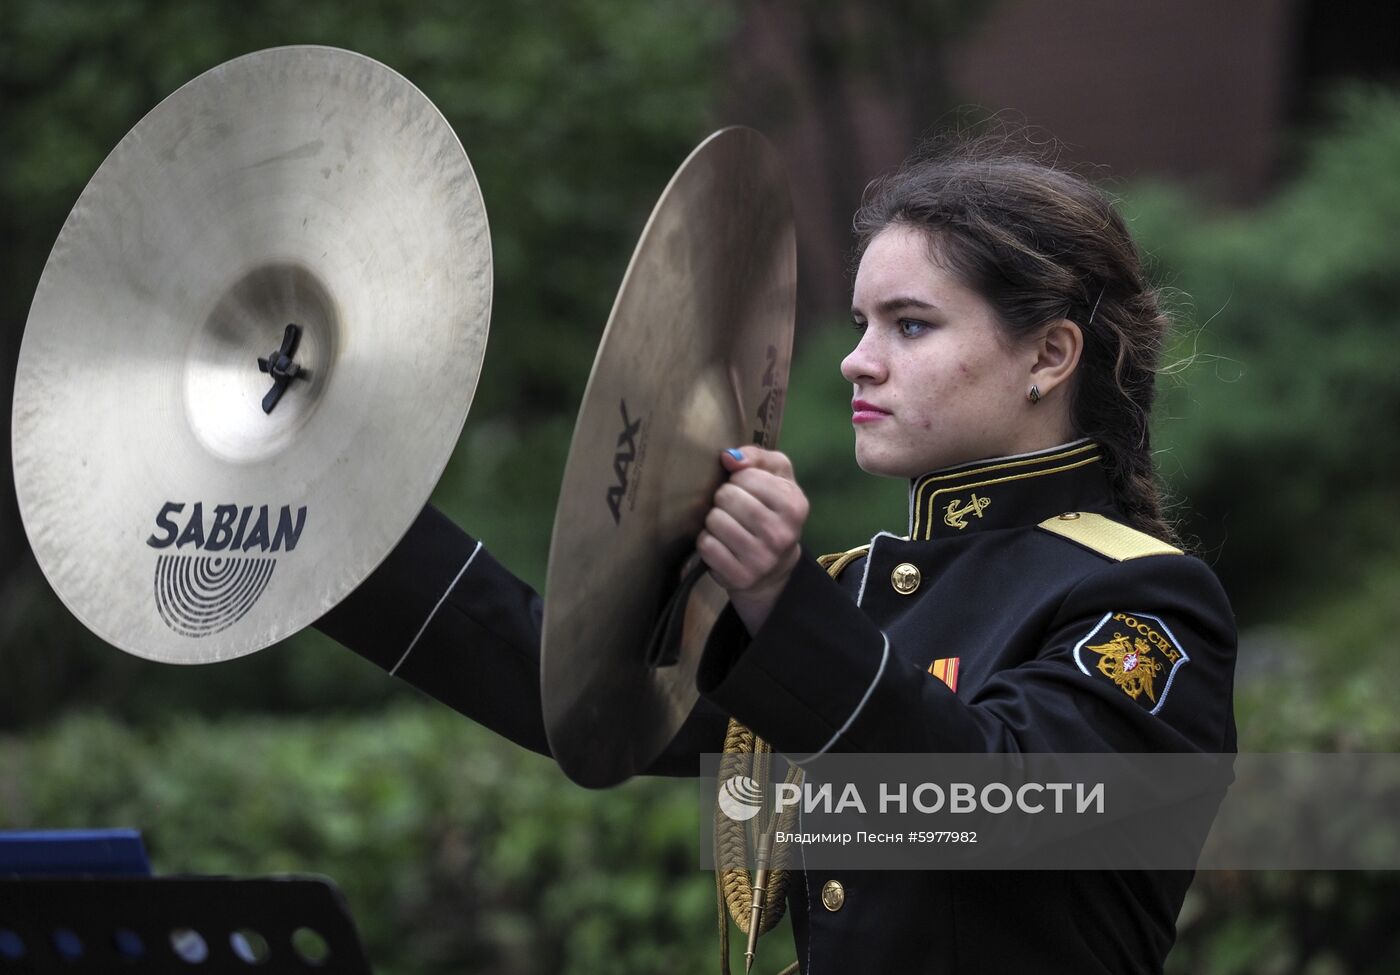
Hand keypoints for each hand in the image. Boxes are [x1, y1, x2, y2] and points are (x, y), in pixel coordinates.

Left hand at [697, 446, 809, 634]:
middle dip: (723, 498)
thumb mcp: (776, 477)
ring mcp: (762, 559)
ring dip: (714, 519)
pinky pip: (707, 546)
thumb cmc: (772, 512)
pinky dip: (707, 541)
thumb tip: (729, 457)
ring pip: (715, 520)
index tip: (744, 489)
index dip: (738, 478)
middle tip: (731, 508)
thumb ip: (756, 457)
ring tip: (726, 524)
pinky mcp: (741, 577)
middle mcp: (782, 534)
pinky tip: (720, 543)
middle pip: (727, 497)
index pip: (746, 476)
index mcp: (795, 506)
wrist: (774, 567)